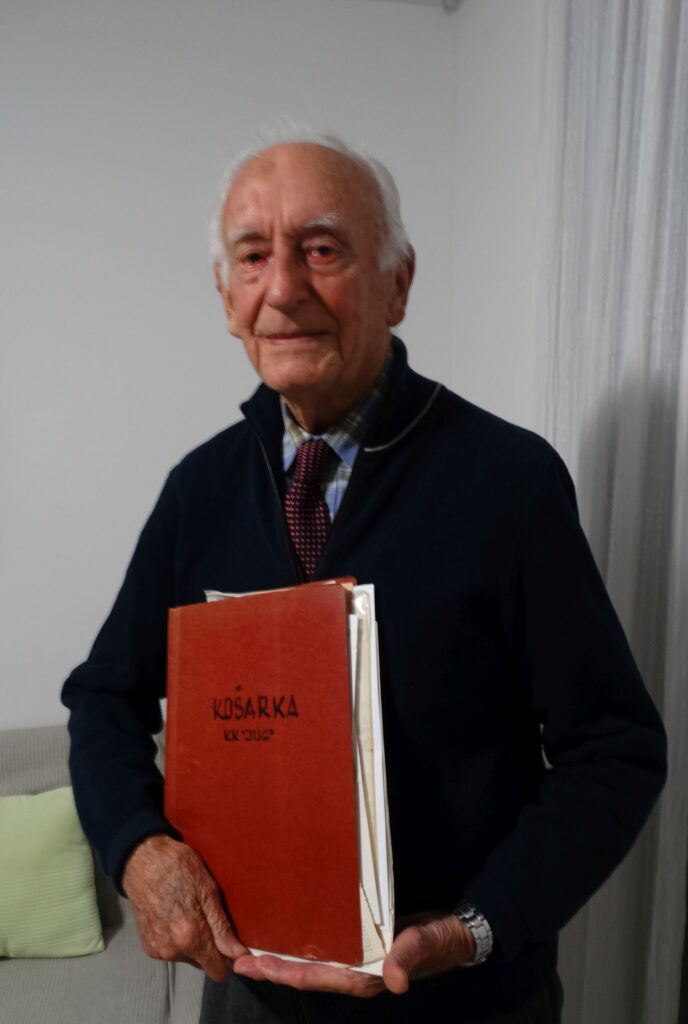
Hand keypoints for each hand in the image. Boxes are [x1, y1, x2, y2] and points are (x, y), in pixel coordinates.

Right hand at [122, 834, 247, 980]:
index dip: (229, 959)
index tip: (232, 944)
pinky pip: (173, 952)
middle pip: (204, 964)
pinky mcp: (148, 947)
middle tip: (210, 919)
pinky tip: (176, 918)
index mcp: (190, 936)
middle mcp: (172, 950)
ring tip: (192, 915)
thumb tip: (238, 953)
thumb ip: (222, 927)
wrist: (142, 861)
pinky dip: (178, 941)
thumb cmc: (178, 868)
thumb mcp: (208, 890)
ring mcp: (158, 950)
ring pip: (188, 958)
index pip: (218, 970)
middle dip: (211, 949)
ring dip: (194, 944)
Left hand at [232, 910, 474, 996]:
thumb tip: (394, 981)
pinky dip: (301, 947)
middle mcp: (355, 972)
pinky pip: (324, 951)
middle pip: (305, 974)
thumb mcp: (425, 943)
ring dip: (281, 959)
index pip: (317, 976)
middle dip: (272, 968)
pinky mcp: (359, 948)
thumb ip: (409, 956)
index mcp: (365, 976)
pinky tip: (285, 936)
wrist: (454, 933)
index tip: (256, 964)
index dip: (285, 972)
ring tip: (251, 951)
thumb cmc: (439, 938)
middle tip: (238, 959)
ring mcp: (356, 962)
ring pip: (311, 964)